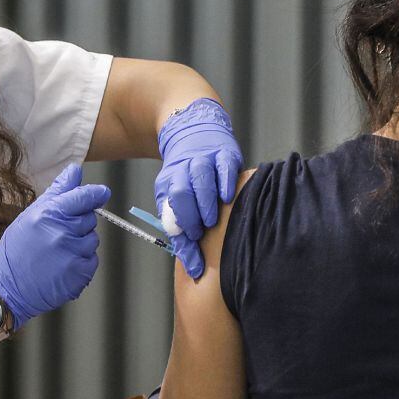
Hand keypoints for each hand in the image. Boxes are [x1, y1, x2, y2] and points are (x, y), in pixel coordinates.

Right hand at [0, 164, 109, 331]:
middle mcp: (63, 233)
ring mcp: (72, 255)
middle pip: (90, 219)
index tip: (102, 193)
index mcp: (50, 215)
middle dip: (78, 224)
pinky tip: (62, 266)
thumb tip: (75, 171)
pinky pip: (92, 260)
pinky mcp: (79, 274)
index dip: (96, 194)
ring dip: (80, 244)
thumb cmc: (16, 250)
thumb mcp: (31, 215)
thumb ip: (57, 191)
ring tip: (57, 253)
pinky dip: (81, 263)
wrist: (6, 287)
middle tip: (57, 235)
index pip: (84, 197)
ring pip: (92, 240)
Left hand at [154, 98, 242, 278]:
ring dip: (205, 203)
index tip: (193, 260)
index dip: (180, 235)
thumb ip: (183, 233)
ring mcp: (205, 160)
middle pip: (182, 193)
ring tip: (212, 221)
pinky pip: (225, 167)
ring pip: (201, 179)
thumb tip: (193, 267)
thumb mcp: (178, 202)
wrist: (195, 131)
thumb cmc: (190, 179)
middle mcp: (185, 170)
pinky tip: (228, 197)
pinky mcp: (226, 153)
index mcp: (169, 183)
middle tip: (200, 233)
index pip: (170, 211)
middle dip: (190, 217)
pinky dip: (226, 182)